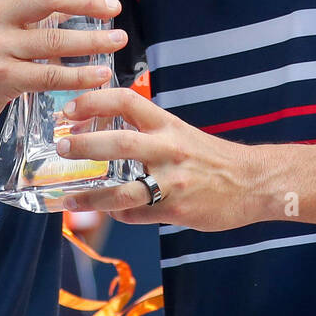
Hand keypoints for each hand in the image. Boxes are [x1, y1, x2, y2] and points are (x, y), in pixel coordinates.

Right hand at [0, 0, 125, 140]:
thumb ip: (24, 12)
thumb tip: (73, 3)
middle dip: (89, 3)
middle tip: (113, 10)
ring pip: (57, 39)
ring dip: (95, 40)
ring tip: (117, 40)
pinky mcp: (3, 79)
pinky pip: (52, 75)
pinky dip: (81, 75)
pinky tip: (100, 75)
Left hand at [56, 86, 261, 231]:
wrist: (254, 182)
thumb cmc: (212, 157)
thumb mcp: (180, 132)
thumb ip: (148, 132)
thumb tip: (105, 132)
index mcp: (167, 124)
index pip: (127, 100)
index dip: (94, 101)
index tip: (70, 109)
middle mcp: (168, 149)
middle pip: (119, 143)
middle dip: (85, 145)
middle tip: (61, 147)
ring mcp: (172, 181)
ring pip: (123, 191)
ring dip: (90, 197)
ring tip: (67, 198)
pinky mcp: (177, 210)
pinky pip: (137, 215)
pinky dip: (119, 214)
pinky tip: (110, 212)